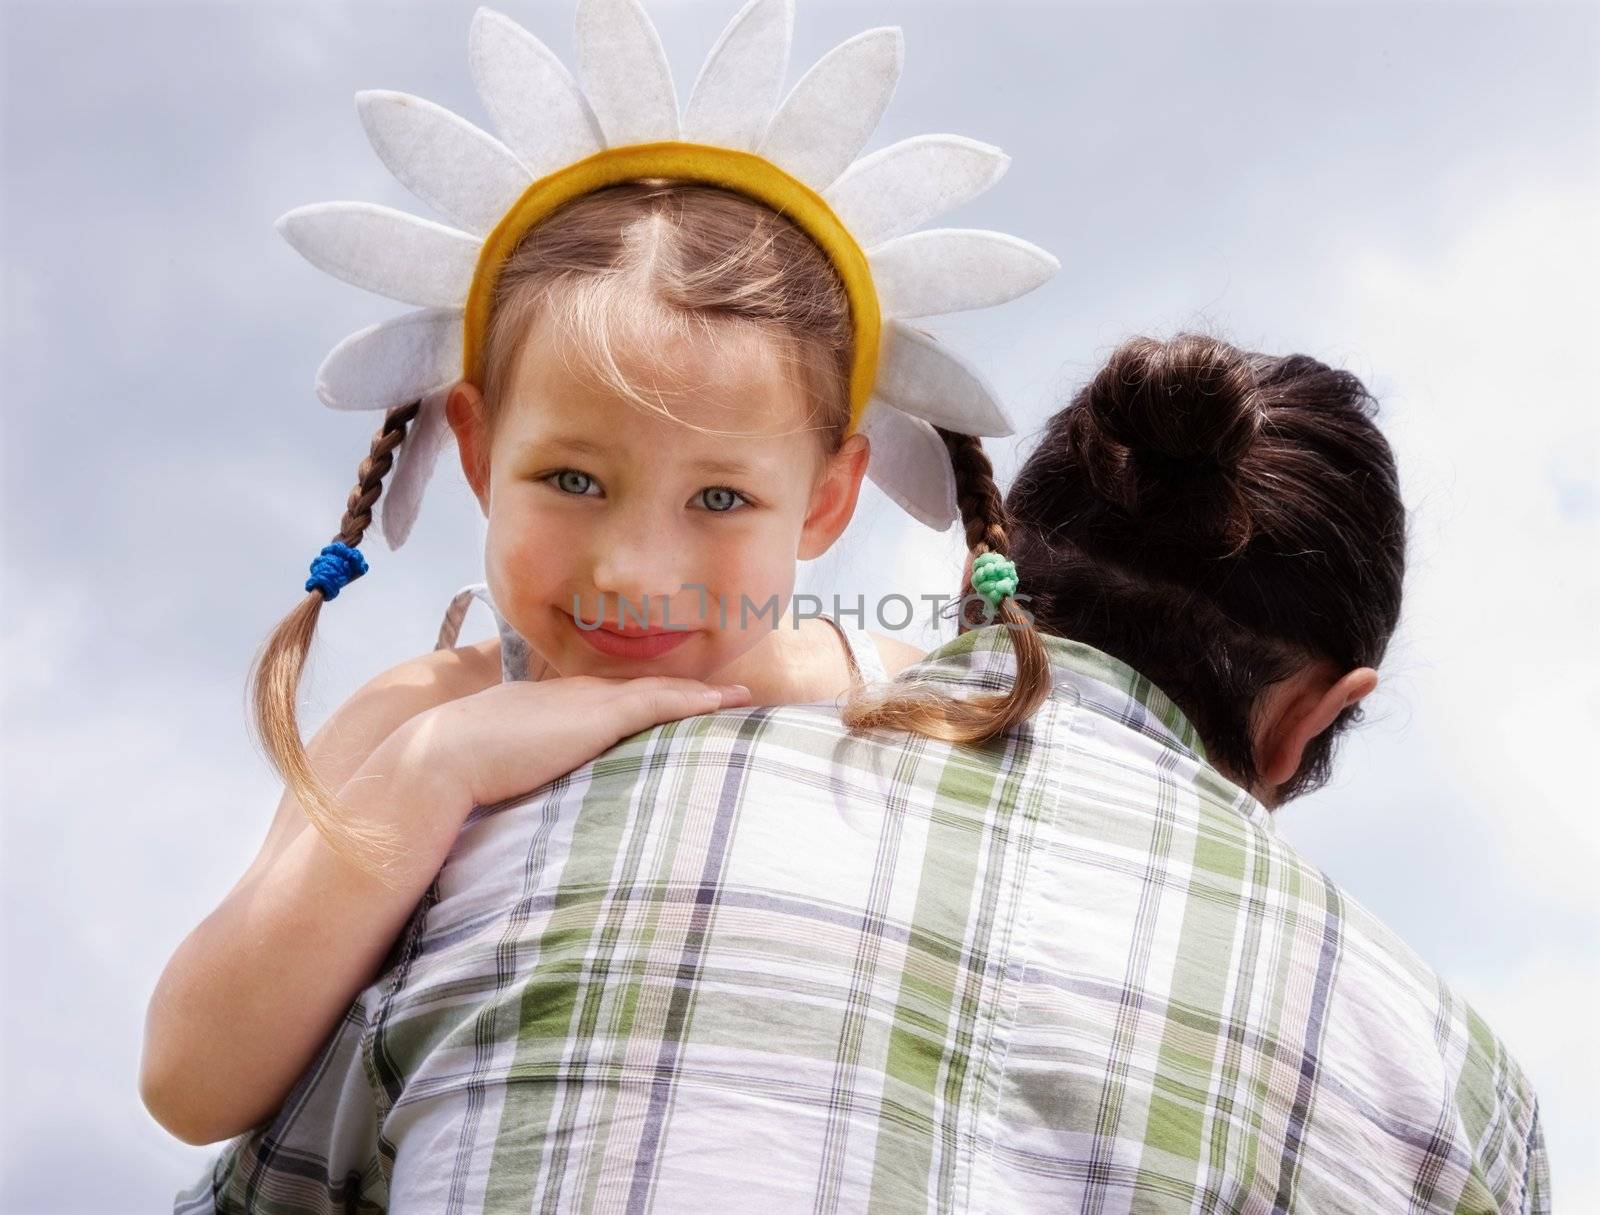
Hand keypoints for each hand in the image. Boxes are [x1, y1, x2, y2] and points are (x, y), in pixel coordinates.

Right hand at [406, 675, 752, 812]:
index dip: (648, 698)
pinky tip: (725, 701)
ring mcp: (588, 701)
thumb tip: (526, 808)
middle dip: (683, 690)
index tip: (677, 701)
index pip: (612, 697)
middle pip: (642, 687)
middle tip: (727, 691)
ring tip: (741, 695)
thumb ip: (523, 777)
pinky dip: (695, 699)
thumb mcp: (499, 769)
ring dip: (701, 693)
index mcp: (551, 705)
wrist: (443, 758)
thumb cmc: (459, 775)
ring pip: (659, 690)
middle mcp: (574, 694)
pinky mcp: (600, 715)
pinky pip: (661, 700)